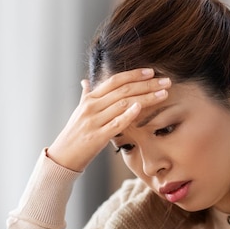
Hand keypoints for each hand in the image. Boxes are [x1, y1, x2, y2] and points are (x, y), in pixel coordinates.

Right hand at [47, 68, 170, 171]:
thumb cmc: (74, 133)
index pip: (115, 81)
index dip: (134, 75)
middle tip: (166, 81)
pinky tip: (140, 108)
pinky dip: (128, 115)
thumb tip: (85, 81)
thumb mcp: (78, 111)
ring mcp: (94, 121)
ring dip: (145, 97)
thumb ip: (85, 95)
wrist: (63, 156)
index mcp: (90, 99)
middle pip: (123, 90)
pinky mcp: (97, 137)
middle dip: (147, 85)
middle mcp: (92, 107)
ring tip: (163, 94)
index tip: (151, 72)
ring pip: (123, 104)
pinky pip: (115, 124)